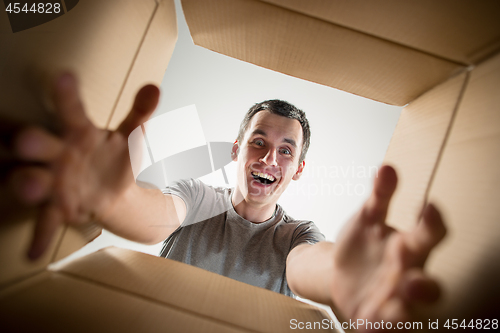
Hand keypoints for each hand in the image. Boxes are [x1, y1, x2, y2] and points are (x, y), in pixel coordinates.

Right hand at [6, 73, 158, 259]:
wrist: (109, 190)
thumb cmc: (112, 157)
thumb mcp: (129, 136)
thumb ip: (140, 112)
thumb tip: (155, 88)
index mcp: (77, 132)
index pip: (71, 111)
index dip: (66, 95)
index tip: (65, 76)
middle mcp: (59, 153)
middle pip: (41, 144)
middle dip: (32, 142)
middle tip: (24, 138)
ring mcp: (54, 182)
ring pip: (34, 180)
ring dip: (29, 184)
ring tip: (30, 187)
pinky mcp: (57, 207)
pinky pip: (45, 222)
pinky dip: (40, 236)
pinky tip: (32, 254)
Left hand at [330, 165, 445, 328]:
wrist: (341, 271)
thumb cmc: (364, 243)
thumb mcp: (367, 218)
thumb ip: (379, 196)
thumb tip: (386, 167)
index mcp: (409, 246)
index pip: (429, 235)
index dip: (432, 222)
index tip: (428, 206)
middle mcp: (407, 275)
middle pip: (426, 283)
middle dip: (423, 284)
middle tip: (412, 280)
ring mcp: (392, 299)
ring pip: (407, 312)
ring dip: (403, 312)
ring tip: (393, 309)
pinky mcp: (374, 317)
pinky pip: (380, 326)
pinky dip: (377, 328)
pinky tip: (367, 326)